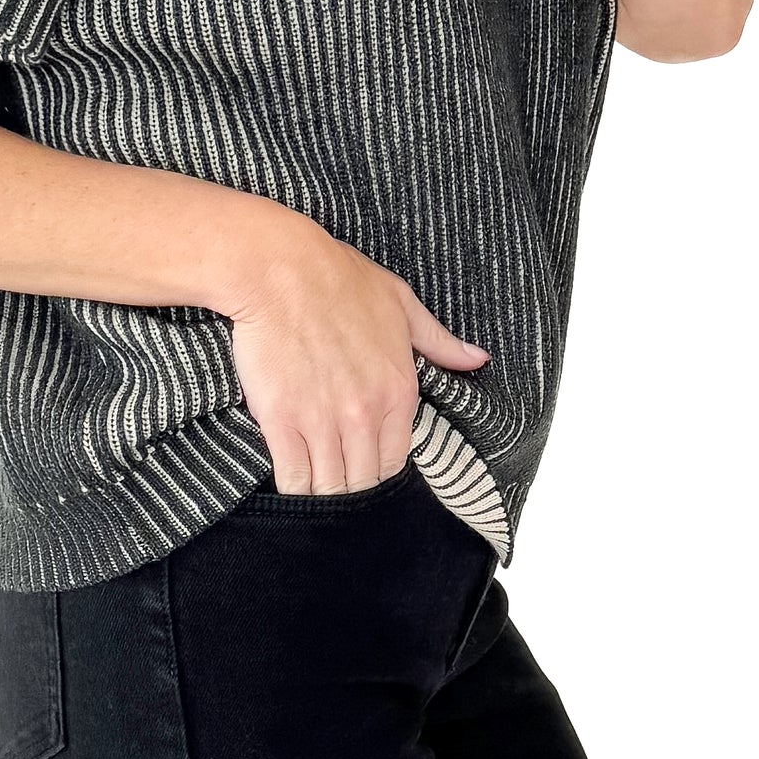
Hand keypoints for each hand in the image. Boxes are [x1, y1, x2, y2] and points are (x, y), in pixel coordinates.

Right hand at [226, 220, 490, 495]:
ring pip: (329, 487)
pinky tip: (289, 474)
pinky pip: (293, 478)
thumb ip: (439, 341)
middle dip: (350, 482)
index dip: (377, 464)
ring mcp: (322, 422)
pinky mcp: (281, 421)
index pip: (395, 461)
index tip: (361, 456)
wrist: (281, 270)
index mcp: (398, 392)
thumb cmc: (339, 279)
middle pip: (362, 482)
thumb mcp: (401, 304)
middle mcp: (364, 415)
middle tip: (334, 470)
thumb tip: (477, 358)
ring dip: (321, 488)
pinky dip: (292, 484)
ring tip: (311, 475)